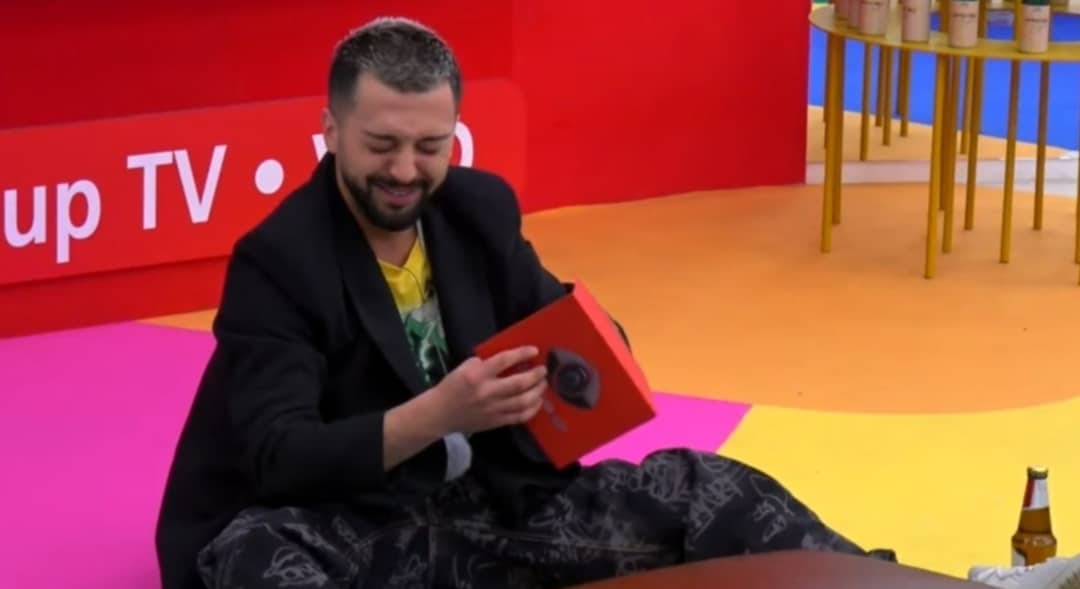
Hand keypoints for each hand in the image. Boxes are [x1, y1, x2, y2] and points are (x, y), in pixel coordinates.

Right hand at [429, 346, 547, 434]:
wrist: (440, 413)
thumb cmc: (452, 387)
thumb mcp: (464, 367)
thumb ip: (485, 362)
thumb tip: (509, 360)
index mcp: (477, 375)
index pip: (504, 361)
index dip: (521, 354)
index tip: (534, 350)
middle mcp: (487, 392)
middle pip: (519, 384)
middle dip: (535, 375)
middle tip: (543, 370)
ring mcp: (493, 409)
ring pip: (523, 401)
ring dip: (537, 392)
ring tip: (543, 384)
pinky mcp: (496, 422)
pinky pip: (520, 417)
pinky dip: (532, 409)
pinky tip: (537, 401)